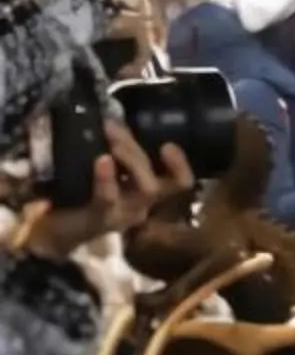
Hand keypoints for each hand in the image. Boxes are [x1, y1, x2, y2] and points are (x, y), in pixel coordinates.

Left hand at [19, 123, 191, 262]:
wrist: (54, 232)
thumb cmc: (81, 198)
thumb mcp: (105, 176)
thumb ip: (117, 157)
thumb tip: (116, 122)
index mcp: (145, 196)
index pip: (179, 183)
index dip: (180, 165)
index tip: (168, 144)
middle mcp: (141, 208)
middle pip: (159, 181)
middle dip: (138, 151)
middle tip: (114, 129)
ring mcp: (124, 216)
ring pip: (146, 189)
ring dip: (132, 161)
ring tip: (112, 140)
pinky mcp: (101, 219)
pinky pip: (109, 197)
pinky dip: (107, 178)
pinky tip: (102, 160)